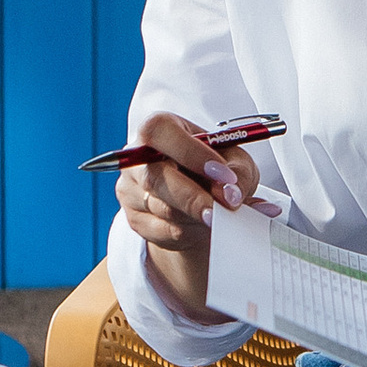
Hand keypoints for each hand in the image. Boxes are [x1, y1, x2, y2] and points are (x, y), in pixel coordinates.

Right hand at [114, 111, 260, 319]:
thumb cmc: (219, 172)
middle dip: (193, 198)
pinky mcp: (134, 223)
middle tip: (225, 214)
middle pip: (153, 178)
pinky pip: (161, 235)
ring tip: (225, 221)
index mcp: (159, 130)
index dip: (191, 155)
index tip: (225, 179)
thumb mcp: (236, 165)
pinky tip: (205, 230)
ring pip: (160, 211)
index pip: (160, 132)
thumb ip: (237, 173)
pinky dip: (189, 235)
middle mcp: (135, 159)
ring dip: (197, 219)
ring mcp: (129, 193)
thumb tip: (236, 195)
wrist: (200, 200)